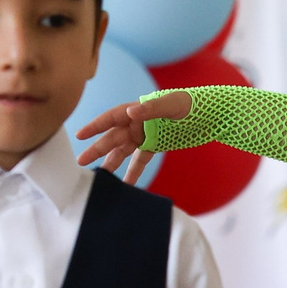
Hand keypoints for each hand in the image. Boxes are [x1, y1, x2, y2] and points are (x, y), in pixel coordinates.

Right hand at [74, 89, 189, 181]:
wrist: (206, 113)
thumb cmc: (188, 104)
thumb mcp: (171, 104)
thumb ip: (151, 108)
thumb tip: (131, 113)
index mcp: (136, 110)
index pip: (111, 118)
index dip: (95, 126)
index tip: (80, 135)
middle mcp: (135, 123)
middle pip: (112, 138)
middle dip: (97, 149)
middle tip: (81, 161)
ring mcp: (143, 135)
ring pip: (122, 151)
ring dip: (111, 163)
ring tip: (100, 176)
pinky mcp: (153, 146)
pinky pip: (139, 161)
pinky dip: (133, 172)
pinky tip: (126, 184)